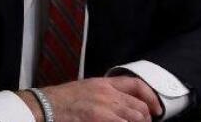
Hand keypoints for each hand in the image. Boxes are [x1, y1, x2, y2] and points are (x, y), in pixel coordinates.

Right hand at [18, 76, 162, 121]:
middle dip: (145, 119)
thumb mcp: (87, 89)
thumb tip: (124, 105)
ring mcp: (104, 108)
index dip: (151, 98)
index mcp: (105, 83)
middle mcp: (108, 94)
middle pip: (139, 107)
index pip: (137, 85)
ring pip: (135, 118)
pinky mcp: (99, 119)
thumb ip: (106, 94)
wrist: (44, 106)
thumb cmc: (62, 101)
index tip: (156, 110)